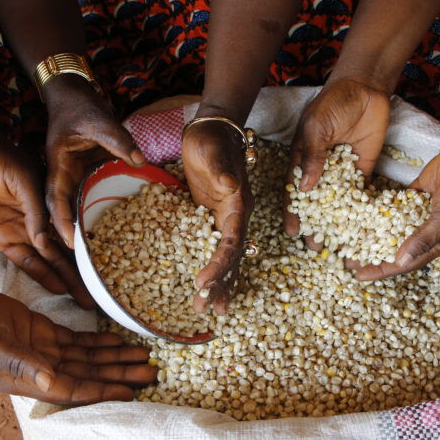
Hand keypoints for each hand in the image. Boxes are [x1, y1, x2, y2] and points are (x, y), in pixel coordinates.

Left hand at [0, 132, 93, 307]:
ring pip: (50, 260)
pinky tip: (58, 288)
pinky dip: (42, 275)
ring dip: (67, 279)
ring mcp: (23, 229)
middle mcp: (42, 218)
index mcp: (53, 200)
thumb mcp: (22, 179)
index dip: (92, 248)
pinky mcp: (2, 238)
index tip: (109, 265)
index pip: (77, 229)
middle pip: (67, 251)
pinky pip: (26, 261)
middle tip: (99, 295)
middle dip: (83, 273)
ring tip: (84, 299)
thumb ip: (36, 210)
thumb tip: (47, 242)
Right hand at [0, 283, 155, 403]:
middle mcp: (38, 367)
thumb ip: (20, 362)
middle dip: (119, 373)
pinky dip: (97, 340)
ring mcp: (40, 349)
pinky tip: (118, 339)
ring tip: (144, 355)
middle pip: (87, 373)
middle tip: (153, 371)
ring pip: (86, 357)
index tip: (130, 392)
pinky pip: (75, 339)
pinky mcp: (39, 331)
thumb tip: (50, 382)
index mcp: (25, 378)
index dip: (101, 390)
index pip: (71, 388)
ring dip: (114, 357)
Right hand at [44, 76, 143, 248]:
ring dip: (82, 231)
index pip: (55, 197)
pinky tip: (110, 235)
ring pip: (76, 208)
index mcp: (58, 164)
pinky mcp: (87, 176)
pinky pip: (90, 199)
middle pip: (62, 211)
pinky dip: (97, 216)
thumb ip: (119, 140)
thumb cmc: (82, 105)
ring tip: (94, 258)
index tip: (70, 241)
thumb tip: (140, 161)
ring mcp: (74, 177)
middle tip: (82, 262)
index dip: (61, 221)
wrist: (74, 95)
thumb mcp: (100, 120)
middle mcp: (63, 175)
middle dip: (69, 237)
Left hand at [182, 119, 252, 313]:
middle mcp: (237, 216)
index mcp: (238, 204)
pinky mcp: (215, 218)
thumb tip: (229, 186)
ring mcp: (227, 219)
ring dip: (220, 284)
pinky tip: (207, 286)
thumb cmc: (210, 138)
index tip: (202, 282)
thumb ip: (220, 169)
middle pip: (232, 257)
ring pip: (227, 258)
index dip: (218, 264)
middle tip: (205, 309)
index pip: (231, 241)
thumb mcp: (211, 150)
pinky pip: (217, 249)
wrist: (213, 129)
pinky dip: (214, 269)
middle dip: (220, 284)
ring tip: (208, 310)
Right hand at [283, 78, 389, 246]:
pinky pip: (360, 196)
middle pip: (316, 204)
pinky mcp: (363, 172)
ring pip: (338, 205)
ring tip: (338, 246)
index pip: (295, 192)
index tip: (292, 232)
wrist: (365, 90)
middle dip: (315, 225)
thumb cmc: (333, 104)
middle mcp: (321, 171)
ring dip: (338, 225)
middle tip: (314, 247)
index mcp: (302, 160)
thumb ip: (312, 156)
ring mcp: (342, 173)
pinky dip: (360, 213)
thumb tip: (305, 188)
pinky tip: (362, 230)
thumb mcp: (317, 127)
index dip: (293, 212)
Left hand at [356, 140, 439, 280]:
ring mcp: (418, 213)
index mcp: (436, 244)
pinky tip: (359, 211)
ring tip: (348, 237)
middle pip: (393, 247)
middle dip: (370, 254)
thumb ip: (424, 238)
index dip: (382, 270)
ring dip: (371, 232)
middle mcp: (425, 231)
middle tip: (345, 258)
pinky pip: (392, 205)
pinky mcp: (414, 195)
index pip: (404, 263)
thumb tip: (400, 260)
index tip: (359, 275)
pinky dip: (378, 208)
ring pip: (390, 227)